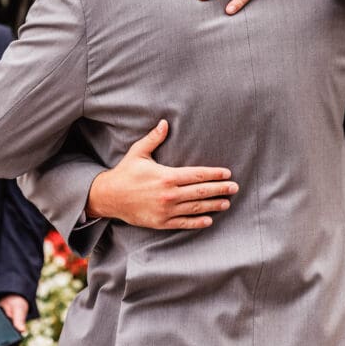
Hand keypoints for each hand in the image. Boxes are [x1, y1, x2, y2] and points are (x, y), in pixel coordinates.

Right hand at [87, 119, 238, 228]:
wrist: (109, 197)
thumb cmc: (125, 173)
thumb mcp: (138, 152)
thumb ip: (154, 138)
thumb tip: (164, 122)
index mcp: (166, 176)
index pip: (197, 175)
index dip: (213, 174)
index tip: (226, 173)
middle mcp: (168, 194)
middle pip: (200, 192)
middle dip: (219, 189)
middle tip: (235, 188)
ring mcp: (166, 210)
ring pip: (195, 208)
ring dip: (213, 205)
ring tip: (226, 203)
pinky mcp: (161, 222)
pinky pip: (183, 223)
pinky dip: (197, 222)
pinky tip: (209, 220)